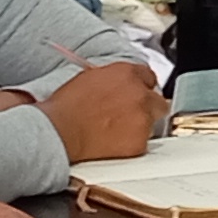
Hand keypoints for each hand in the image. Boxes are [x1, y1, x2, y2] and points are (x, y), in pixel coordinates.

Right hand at [39, 62, 162, 162]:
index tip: (137, 93)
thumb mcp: (89, 78)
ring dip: (139, 125)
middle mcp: (139, 94)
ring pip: (152, 123)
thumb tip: (116, 85)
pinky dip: (132, 143)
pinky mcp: (140, 142)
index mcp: (126, 74)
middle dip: (147, 107)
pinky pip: (144, 143)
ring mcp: (142, 119)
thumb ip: (112, 80)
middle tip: (129, 115)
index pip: (148, 76)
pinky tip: (114, 142)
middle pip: (157, 100)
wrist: (59, 131)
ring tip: (115, 131)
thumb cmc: (66, 107)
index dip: (141, 87)